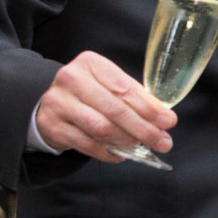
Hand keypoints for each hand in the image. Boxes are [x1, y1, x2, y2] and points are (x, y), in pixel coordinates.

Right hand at [34, 50, 176, 161]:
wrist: (49, 103)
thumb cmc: (89, 94)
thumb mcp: (110, 86)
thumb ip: (135, 97)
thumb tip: (164, 118)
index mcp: (90, 64)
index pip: (124, 88)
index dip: (149, 108)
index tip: (168, 122)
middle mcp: (71, 79)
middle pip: (115, 110)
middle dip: (143, 129)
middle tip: (162, 142)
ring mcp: (59, 103)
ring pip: (101, 128)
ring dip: (126, 141)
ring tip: (140, 146)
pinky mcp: (53, 125)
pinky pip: (87, 144)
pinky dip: (108, 152)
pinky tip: (121, 154)